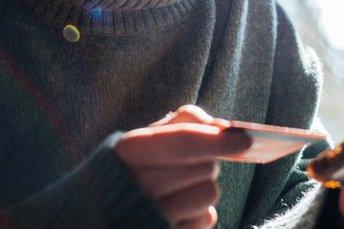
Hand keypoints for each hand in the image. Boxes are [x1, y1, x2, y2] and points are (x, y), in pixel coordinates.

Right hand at [115, 105, 248, 228]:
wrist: (98, 217)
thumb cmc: (129, 173)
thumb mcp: (141, 142)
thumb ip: (179, 124)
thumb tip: (221, 124)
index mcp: (126, 152)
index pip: (183, 141)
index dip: (218, 138)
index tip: (245, 139)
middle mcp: (136, 187)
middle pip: (205, 167)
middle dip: (205, 163)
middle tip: (186, 167)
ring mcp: (152, 217)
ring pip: (210, 193)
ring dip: (203, 189)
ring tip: (177, 191)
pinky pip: (206, 220)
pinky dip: (199, 214)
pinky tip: (177, 213)